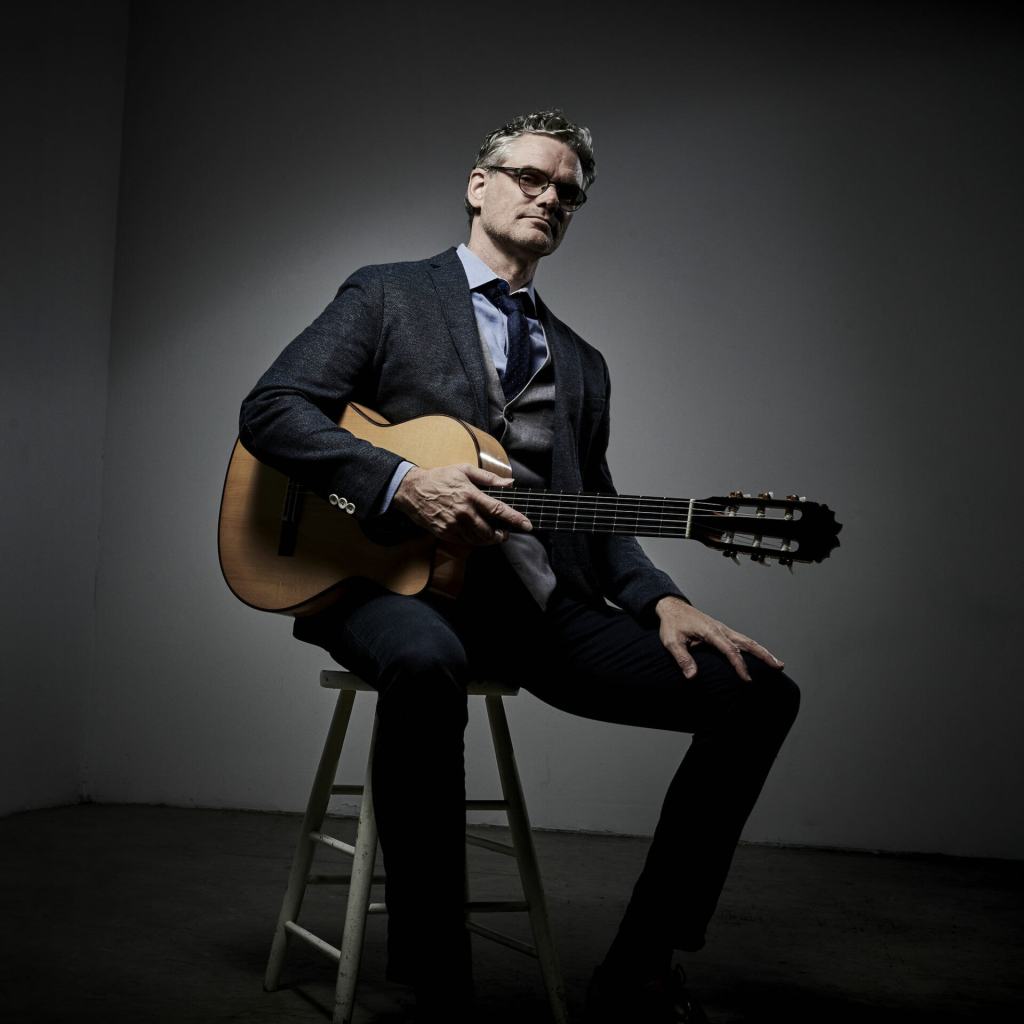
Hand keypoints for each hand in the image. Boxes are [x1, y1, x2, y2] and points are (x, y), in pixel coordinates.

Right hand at [392, 464, 532, 546]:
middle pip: (490, 531)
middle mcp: (464, 512)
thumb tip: (509, 483)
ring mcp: (453, 525)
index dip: (515, 519)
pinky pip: (464, 542)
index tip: (527, 525)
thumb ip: (489, 478)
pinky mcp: (445, 532)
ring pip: (478, 539)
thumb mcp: (464, 470)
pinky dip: (474, 540)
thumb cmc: (440, 477)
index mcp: (471, 495)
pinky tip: (476, 535)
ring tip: (493, 535)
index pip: (499, 510)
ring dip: (489, 540)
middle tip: (506, 533)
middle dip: (502, 535)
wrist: (412, 490)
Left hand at [654, 595, 782, 681]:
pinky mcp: (722, 631)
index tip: (747, 679)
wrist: (672, 607)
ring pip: (747, 641)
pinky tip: (759, 657)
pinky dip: (753, 648)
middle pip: (747, 643)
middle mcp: (721, 629)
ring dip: (762, 652)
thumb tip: (692, 676)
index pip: (730, 650)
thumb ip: (682, 658)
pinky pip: (741, 640)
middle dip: (764, 655)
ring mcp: (723, 629)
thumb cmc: (672, 624)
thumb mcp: (671, 641)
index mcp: (710, 631)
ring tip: (777, 664)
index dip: (739, 665)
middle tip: (779, 667)